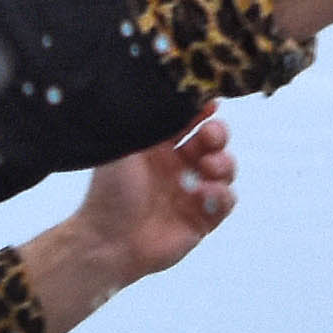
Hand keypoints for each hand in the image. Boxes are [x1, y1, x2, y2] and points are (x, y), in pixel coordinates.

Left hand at [74, 109, 236, 284]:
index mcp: (158, 149)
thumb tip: (160, 91)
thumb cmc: (109, 193)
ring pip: (225, 169)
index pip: (188, 122)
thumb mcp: (123, 147)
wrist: (107, 241)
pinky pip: (225, 201)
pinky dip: (221, 194)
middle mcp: (178, 168)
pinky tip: (203, 193)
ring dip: (223, 163)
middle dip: (217, 135)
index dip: (201, 111)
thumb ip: (143, 120)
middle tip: (210, 136)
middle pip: (213, 143)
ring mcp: (192, 193)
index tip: (209, 102)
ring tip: (207, 167)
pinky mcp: (202, 219)